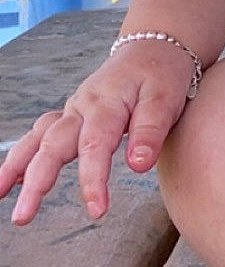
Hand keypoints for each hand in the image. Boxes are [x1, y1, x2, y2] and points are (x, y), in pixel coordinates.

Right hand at [0, 40, 193, 224]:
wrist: (152, 48)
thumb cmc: (161, 74)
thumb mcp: (166, 98)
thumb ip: (151, 131)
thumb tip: (138, 165)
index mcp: (106, 103)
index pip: (95, 146)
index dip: (93, 180)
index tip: (97, 211)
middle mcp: (81, 107)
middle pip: (52, 145)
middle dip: (36, 182)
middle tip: (23, 217)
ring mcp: (72, 111)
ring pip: (37, 138)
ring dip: (16, 166)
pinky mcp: (70, 116)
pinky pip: (39, 135)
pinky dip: (22, 155)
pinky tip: (11, 179)